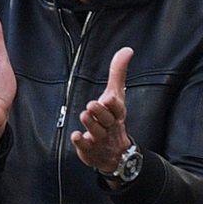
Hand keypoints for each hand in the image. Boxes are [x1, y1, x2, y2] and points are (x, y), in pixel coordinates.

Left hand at [70, 46, 133, 175]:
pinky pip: (86, 147)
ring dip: (91, 124)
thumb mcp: (116, 96)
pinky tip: (76, 135)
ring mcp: (100, 140)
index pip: (117, 108)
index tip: (110, 98)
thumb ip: (118, 73)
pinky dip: (81, 142)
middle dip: (100, 113)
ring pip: (96, 132)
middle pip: (107, 120)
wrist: (115, 153)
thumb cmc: (112, 119)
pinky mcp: (90, 150)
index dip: (114, 104)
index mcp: (117, 114)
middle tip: (92, 105)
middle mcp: (109, 127)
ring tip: (85, 115)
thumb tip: (127, 50)